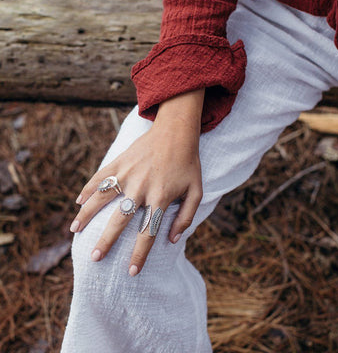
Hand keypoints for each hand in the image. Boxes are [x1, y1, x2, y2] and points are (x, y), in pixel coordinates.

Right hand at [69, 89, 204, 276]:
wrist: (176, 131)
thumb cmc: (189, 163)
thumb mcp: (197, 191)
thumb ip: (187, 217)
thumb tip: (171, 240)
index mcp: (161, 197)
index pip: (148, 232)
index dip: (139, 254)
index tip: (131, 272)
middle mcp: (141, 187)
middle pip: (120, 220)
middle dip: (106, 241)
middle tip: (95, 258)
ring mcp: (128, 173)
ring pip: (102, 198)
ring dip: (86, 215)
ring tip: (75, 231)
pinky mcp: (120, 162)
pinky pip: (100, 177)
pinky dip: (87, 189)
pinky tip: (78, 202)